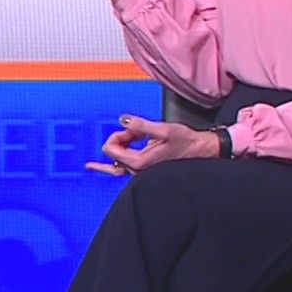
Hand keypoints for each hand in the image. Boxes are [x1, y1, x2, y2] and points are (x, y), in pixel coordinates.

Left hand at [87, 115, 220, 176]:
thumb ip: (141, 125)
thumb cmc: (185, 141)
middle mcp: (137, 170)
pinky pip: (119, 167)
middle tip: (140, 131)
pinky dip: (108, 162)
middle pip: (112, 153)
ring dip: (123, 144)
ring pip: (116, 159)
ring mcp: (139, 172)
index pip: (110, 148)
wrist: (200, 151)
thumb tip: (123, 120)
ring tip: (138, 135)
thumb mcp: (163, 129)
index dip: (117, 134)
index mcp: (139, 162)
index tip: (134, 129)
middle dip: (122, 138)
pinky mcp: (143, 170)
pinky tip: (91, 166)